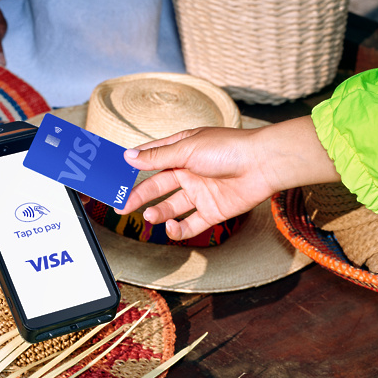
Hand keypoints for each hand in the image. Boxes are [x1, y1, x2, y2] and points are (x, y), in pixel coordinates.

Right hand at [123, 117, 340, 240]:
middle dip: (139, 197)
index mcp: (181, 151)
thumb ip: (158, 157)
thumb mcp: (187, 149)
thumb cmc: (228, 149)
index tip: (114, 177)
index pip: (152, 159)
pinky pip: (191, 224)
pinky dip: (178, 229)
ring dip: (158, 213)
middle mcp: (189, 172)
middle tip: (121, 206)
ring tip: (150, 215)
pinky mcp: (213, 211)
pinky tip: (172, 226)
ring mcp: (201, 192)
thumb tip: (129, 156)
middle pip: (158, 186)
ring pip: (172, 207)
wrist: (262, 164)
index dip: (134, 167)